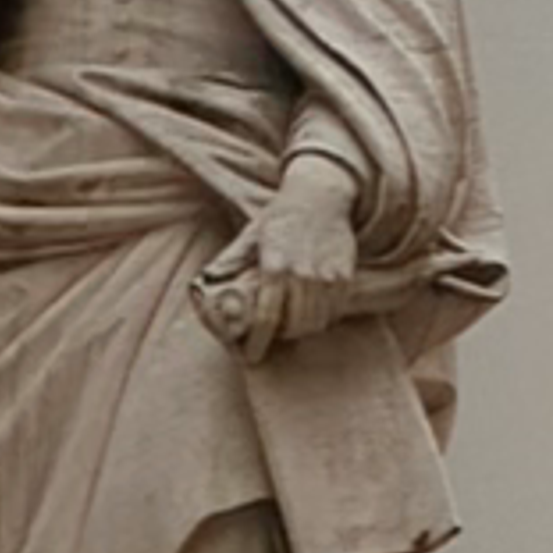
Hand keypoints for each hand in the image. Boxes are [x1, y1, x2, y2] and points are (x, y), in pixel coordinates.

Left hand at [193, 163, 359, 359]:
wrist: (320, 195)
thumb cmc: (282, 215)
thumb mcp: (252, 234)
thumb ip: (232, 259)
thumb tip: (208, 282)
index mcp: (274, 265)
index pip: (268, 316)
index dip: (259, 341)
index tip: (252, 356)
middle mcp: (302, 274)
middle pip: (296, 325)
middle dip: (284, 336)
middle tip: (274, 336)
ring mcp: (326, 276)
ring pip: (317, 322)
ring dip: (304, 328)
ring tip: (293, 323)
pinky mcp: (344, 276)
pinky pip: (335, 311)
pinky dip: (323, 318)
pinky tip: (313, 311)